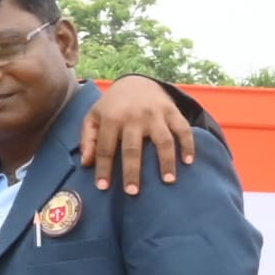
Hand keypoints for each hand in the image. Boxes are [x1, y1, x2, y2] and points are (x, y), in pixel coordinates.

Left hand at [82, 80, 196, 190]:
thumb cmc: (112, 106)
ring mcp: (155, 114)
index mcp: (111, 118)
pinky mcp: (172, 112)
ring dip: (166, 161)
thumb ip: (87, 139)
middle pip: (133, 148)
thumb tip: (86, 164)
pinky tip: (188, 161)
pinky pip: (183, 129)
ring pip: (163, 140)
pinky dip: (188, 145)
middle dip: (132, 171)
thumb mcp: (93, 117)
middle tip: (132, 192)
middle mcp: (133, 117)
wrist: (136, 82)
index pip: (105, 148)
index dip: (103, 168)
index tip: (103, 187)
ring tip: (168, 181)